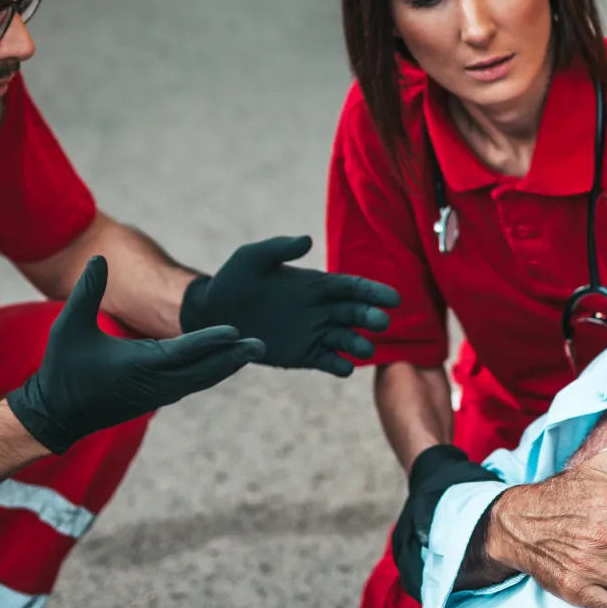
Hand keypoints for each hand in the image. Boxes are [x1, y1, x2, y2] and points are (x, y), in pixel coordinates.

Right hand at [9, 257, 264, 452]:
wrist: (57, 414)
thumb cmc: (63, 368)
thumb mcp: (69, 327)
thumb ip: (87, 292)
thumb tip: (99, 258)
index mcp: (138, 365)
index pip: (182, 352)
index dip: (210, 341)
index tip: (236, 331)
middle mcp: (155, 383)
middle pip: (203, 370)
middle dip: (232, 357)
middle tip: (261, 344)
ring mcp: (158, 394)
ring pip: (201, 379)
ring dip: (226, 365)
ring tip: (252, 351)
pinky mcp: (156, 397)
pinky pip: (192, 384)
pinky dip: (212, 373)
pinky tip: (226, 363)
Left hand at [180, 236, 399, 376]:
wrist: (213, 314)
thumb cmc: (234, 280)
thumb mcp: (253, 257)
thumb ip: (280, 248)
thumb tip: (307, 240)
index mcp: (317, 284)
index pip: (353, 288)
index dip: (373, 292)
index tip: (392, 298)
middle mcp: (322, 309)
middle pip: (355, 314)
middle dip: (370, 318)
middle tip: (381, 322)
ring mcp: (314, 333)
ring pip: (346, 339)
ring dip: (359, 344)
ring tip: (364, 349)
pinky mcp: (302, 355)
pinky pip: (327, 361)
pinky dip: (338, 365)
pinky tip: (344, 367)